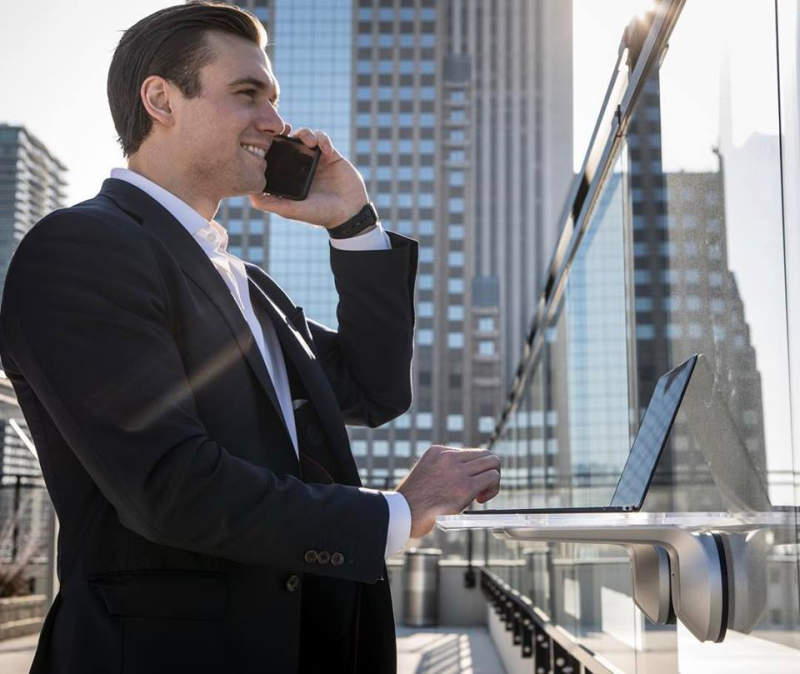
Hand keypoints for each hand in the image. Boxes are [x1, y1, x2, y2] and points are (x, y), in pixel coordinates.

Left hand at [249, 127, 369, 228]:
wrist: (350, 213)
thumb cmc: (320, 214)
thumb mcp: (292, 210)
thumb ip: (270, 203)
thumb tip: (249, 194)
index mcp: (289, 177)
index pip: (274, 155)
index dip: (268, 144)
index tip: (265, 138)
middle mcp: (301, 166)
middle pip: (288, 141)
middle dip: (284, 132)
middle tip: (284, 129)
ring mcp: (316, 160)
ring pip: (305, 136)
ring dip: (305, 134)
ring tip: (309, 142)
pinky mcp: (331, 155)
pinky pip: (323, 139)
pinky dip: (323, 140)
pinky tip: (325, 150)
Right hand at [395, 446, 500, 538]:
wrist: (403, 514)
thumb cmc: (411, 503)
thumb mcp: (425, 475)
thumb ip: (442, 471)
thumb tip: (461, 478)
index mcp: (437, 452)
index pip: (470, 453)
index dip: (475, 469)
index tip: (469, 484)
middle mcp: (449, 456)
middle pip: (485, 454)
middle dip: (488, 471)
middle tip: (481, 489)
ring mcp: (458, 470)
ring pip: (493, 462)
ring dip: (493, 480)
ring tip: (482, 495)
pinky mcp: (465, 486)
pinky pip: (492, 477)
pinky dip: (493, 489)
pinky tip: (480, 500)